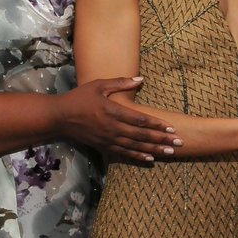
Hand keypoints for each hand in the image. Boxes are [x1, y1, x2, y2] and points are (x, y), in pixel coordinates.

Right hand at [54, 77, 181, 162]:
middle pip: (141, 136)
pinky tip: (150, 159)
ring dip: (154, 150)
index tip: (171, 128)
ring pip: (135, 146)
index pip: (140, 120)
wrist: (59, 117)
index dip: (157, 125)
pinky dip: (138, 156)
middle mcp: (112, 127)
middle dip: (161, 139)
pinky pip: (124, 153)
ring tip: (170, 153)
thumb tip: (140, 79)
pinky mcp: (103, 146)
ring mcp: (108, 139)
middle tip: (179, 143)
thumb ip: (121, 82)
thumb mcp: (99, 85)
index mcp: (113, 111)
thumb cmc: (79, 98)